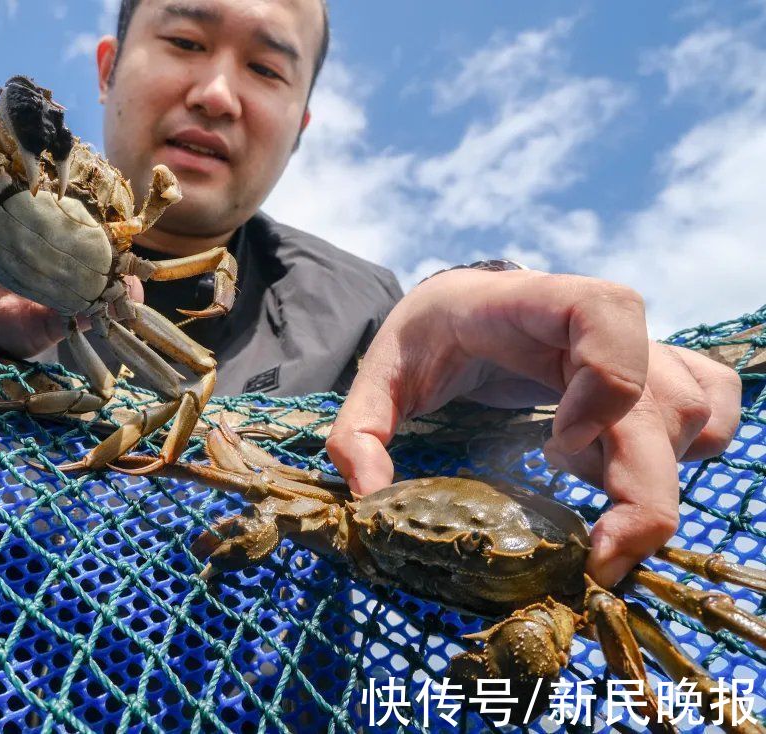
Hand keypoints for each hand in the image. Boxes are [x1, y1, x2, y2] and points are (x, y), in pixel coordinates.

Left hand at [326, 269, 741, 586]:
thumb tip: (370, 498)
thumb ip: (358, 431)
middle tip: (596, 556)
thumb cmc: (428, 336)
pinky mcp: (655, 377)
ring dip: (653, 472)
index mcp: (532, 303)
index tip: (556, 446)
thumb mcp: (380, 373)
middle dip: (642, 491)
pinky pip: (714, 410)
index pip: (607, 313)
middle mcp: (598, 324)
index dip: (602, 385)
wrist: (462, 308)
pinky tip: (622, 470)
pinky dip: (689, 454)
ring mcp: (637, 349)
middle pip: (666, 399)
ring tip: (579, 481)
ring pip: (696, 414)